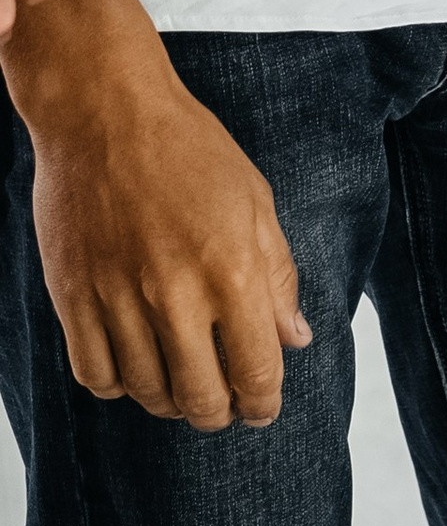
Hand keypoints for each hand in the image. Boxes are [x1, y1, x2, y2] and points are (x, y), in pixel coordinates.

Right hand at [12, 1, 309, 427]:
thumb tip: (295, 339)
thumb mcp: (255, 200)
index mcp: (231, 269)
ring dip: (170, 402)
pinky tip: (135, 369)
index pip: (256, 371)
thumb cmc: (189, 148)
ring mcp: (116, 298)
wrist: (104, 112)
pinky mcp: (72, 296)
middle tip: (225, 407)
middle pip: (199, 397)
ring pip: (145, 392)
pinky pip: (94, 374)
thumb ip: (278, 275)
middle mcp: (173, 293)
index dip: (264, 403)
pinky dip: (118, 386)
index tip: (263, 408)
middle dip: (219, 414)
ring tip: (182, 387)